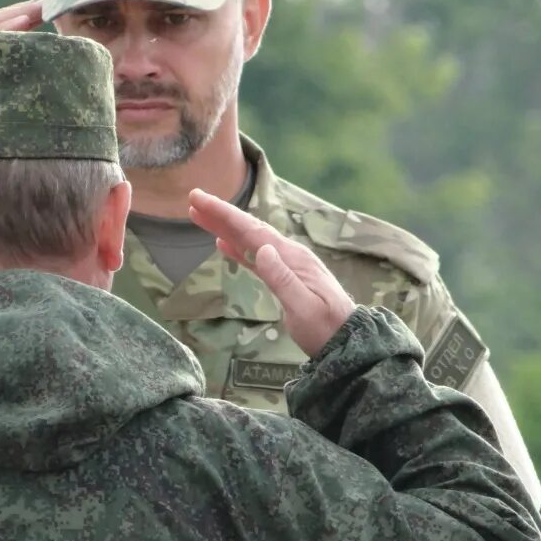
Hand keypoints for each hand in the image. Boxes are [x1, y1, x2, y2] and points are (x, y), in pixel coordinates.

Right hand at [187, 188, 356, 358]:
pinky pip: (255, 256)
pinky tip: (223, 243)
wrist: (347, 342)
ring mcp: (287, 264)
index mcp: (292, 257)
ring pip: (250, 240)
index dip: (225, 214)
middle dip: (221, 214)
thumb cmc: (325, 328)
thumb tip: (262, 249)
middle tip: (193, 198)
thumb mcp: (303, 307)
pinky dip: (237, 247)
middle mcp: (289, 255)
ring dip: (225, 227)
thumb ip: (282, 278)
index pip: (252, 230)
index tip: (200, 199)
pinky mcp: (284, 277)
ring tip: (200, 216)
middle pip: (249, 229)